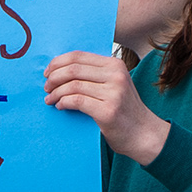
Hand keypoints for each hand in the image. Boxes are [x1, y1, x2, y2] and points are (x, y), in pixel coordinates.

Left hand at [45, 48, 168, 165]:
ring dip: (56, 92)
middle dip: (54, 78)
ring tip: (50, 99)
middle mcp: (115, 76)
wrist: (145, 134)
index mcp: (115, 65)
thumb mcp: (115, 85)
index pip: (78, 56)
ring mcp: (113, 93)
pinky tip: (60, 106)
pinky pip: (76, 101)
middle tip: (46, 87)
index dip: (58, 63)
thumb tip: (61, 70)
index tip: (48, 73)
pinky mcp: (108, 111)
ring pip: (72, 85)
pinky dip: (64, 102)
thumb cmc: (126, 111)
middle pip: (73, 69)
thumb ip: (95, 75)